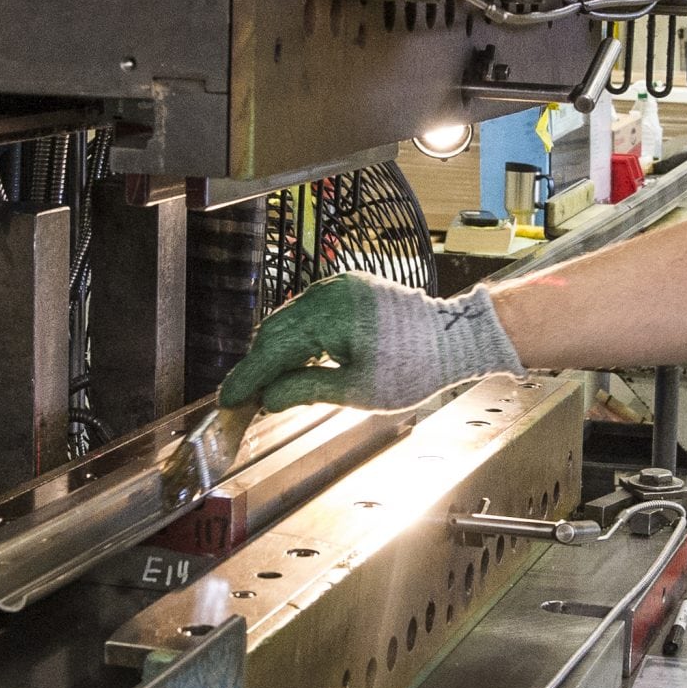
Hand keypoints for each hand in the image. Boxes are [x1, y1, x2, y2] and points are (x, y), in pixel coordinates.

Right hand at [219, 274, 522, 412]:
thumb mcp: (358, 390)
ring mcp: (339, 286)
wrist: (456, 338)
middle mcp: (328, 292)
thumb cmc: (415, 365)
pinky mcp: (349, 288)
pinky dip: (298, 338)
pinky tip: (296, 363)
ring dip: (278, 352)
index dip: (248, 378)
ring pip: (291, 320)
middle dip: (259, 366)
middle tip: (245, 399)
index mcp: (328, 314)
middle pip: (275, 331)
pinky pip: (310, 312)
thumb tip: (268, 399)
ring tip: (269, 386)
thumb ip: (306, 390)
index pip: (273, 349)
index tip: (229, 401)